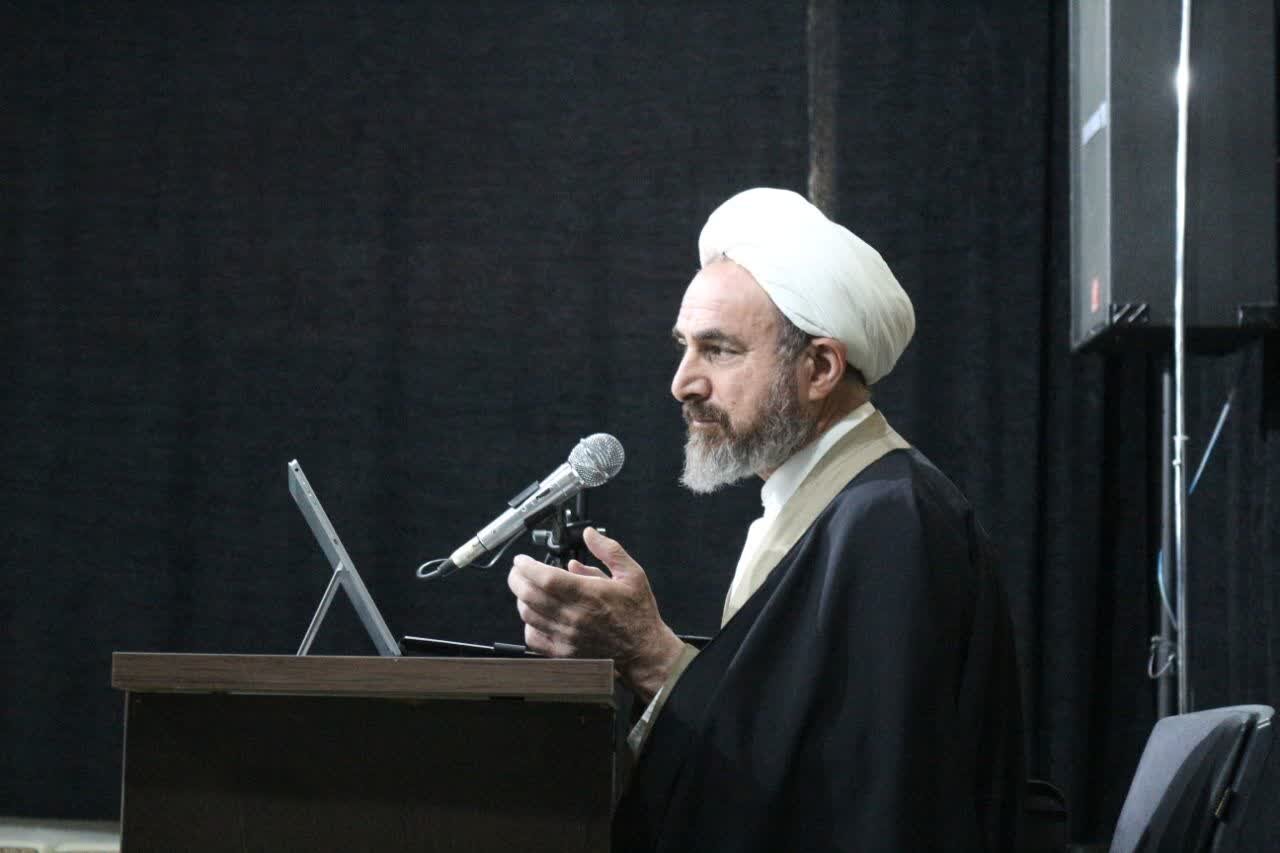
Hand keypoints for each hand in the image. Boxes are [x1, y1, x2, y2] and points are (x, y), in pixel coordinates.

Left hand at [507, 527, 685, 701]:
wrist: (643, 651)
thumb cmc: (638, 614)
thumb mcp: (632, 574)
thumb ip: (608, 551)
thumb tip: (589, 534)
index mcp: (589, 595)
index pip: (545, 578)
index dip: (527, 566)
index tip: (522, 560)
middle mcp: (574, 616)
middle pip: (529, 595)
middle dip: (516, 578)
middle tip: (518, 571)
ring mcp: (566, 636)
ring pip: (528, 615)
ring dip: (521, 598)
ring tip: (526, 589)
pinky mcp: (563, 652)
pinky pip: (533, 638)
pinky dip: (528, 624)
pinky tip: (535, 615)